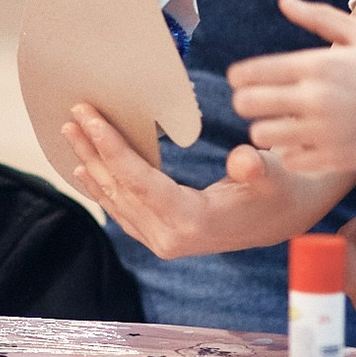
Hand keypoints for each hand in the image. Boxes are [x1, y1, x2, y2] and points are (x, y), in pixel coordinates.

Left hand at [61, 105, 353, 259]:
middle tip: (71, 115)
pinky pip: (122, 209)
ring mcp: (162, 241)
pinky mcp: (161, 236)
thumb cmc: (279, 190)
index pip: (139, 181)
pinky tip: (85, 167)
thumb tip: (244, 161)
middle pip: (119, 189)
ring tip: (71, 132)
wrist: (284, 218)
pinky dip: (102, 186)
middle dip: (93, 150)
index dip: (111, 147)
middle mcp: (169, 239)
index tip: (88, 117)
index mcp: (191, 224)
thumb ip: (257, 169)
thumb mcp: (273, 176)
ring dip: (92, 163)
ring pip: (116, 199)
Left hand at [228, 0, 355, 176]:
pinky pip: (289, 159)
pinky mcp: (333, 159)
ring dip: (266, 127)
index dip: (240, 76)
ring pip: (263, 134)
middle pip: (248, 105)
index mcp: (315, 66)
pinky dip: (290, 151)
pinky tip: (302, 140)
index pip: (252, 73)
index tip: (242, 78)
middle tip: (258, 99)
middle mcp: (313, 100)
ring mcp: (322, 132)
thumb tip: (284, 1)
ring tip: (280, 121)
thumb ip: (317, 17)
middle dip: (246, 101)